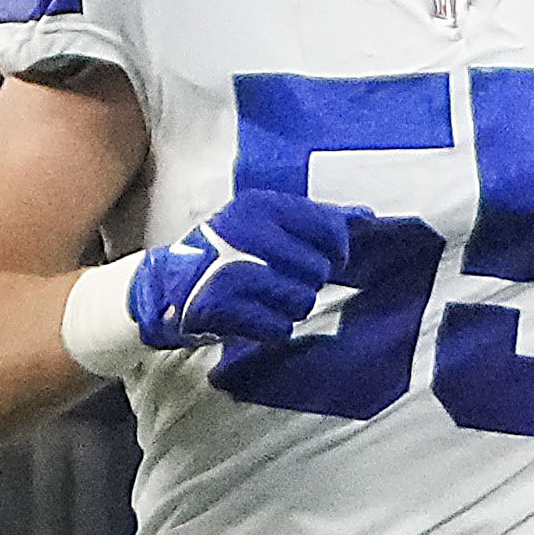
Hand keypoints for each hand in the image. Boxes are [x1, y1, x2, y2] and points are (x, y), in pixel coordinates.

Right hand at [118, 193, 387, 357]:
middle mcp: (247, 233)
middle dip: (305, 282)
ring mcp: (233, 270)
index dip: (336, 251)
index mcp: (261, 206)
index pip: (330, 229)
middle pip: (318, 271)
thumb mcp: (264, 223)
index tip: (324, 258)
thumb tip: (368, 216)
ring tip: (263, 298)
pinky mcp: (222, 307)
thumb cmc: (225, 252)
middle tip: (277, 280)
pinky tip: (251, 315)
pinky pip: (279, 328)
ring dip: (289, 307)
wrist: (165, 286)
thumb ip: (316, 220)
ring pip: (302, 301)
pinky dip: (270, 327)